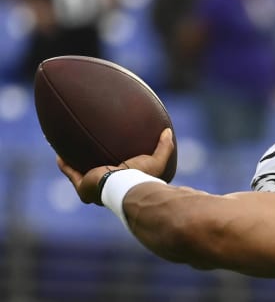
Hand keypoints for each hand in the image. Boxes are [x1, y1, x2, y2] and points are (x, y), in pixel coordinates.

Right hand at [57, 129, 174, 204]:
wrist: (127, 187)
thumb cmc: (143, 177)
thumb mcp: (157, 161)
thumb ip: (165, 147)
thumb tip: (169, 131)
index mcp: (122, 185)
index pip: (116, 177)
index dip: (113, 168)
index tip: (112, 158)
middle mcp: (106, 189)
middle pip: (96, 176)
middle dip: (92, 167)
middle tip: (90, 153)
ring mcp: (93, 189)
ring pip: (80, 175)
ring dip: (75, 164)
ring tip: (69, 152)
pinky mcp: (83, 186)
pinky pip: (70, 173)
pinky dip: (64, 164)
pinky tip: (59, 154)